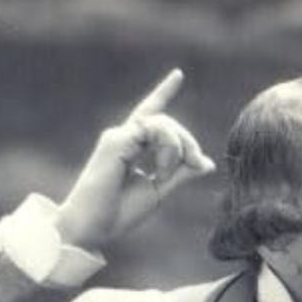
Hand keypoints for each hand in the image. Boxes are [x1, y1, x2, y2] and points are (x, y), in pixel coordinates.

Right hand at [54, 69, 214, 249]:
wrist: (94, 226)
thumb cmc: (120, 212)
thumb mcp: (160, 190)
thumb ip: (182, 174)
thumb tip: (207, 163)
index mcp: (132, 146)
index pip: (150, 114)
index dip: (163, 92)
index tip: (178, 74)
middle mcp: (123, 136)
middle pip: (167, 122)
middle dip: (189, 142)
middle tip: (196, 165)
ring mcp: (118, 136)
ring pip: (163, 123)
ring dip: (178, 147)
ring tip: (165, 174)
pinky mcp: (116, 141)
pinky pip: (154, 129)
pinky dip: (167, 149)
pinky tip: (159, 170)